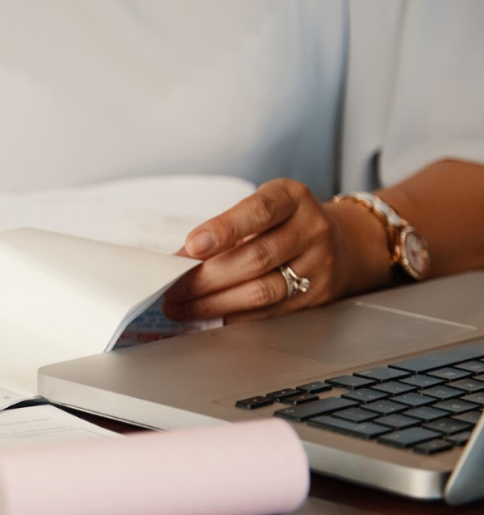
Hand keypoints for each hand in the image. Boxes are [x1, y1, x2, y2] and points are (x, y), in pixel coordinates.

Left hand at [161, 179, 361, 324]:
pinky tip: (209, 316)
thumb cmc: (285, 223)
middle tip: (172, 289)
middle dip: (206, 278)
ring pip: (262, 290)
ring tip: (182, 307)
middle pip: (255, 258)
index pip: (259, 212)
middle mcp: (311, 229)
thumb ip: (222, 230)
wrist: (342, 242)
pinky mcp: (316, 296)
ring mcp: (318, 265)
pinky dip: (234, 316)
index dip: (224, 229)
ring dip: (214, 303)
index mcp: (292, 198)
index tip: (192, 245)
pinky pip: (269, 312)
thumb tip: (177, 261)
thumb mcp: (259, 210)